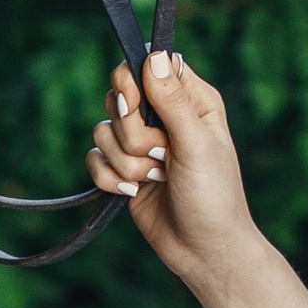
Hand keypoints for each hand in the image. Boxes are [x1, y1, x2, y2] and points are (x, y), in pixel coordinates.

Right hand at [85, 48, 261, 289]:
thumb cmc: (214, 197)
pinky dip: (110, 179)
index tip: (133, 105)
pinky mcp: (123, 170)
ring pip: (103, 132)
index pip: (148, 65)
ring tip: (156, 180)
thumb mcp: (197, 145)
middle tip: (160, 155)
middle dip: (132, 134)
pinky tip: (134, 194)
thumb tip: (153, 56)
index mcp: (191, 101)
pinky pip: (94, 159)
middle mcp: (164, 117)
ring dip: (127, 163)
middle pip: (119, 98)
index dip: (132, 82)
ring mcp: (142, 144)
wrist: (204, 251)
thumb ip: (172, 102)